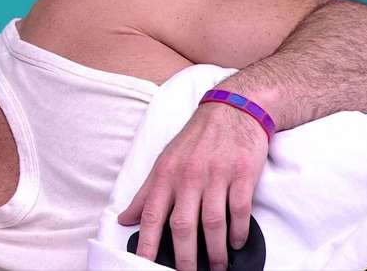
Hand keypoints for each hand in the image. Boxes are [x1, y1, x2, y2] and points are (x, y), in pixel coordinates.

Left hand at [118, 103, 267, 270]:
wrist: (233, 110)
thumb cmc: (195, 140)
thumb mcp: (164, 162)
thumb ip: (145, 193)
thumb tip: (124, 219)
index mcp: (166, 174)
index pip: (151, 214)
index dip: (146, 242)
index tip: (144, 264)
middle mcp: (188, 176)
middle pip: (182, 225)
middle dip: (184, 257)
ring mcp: (216, 175)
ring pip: (212, 222)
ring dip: (215, 251)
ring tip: (217, 266)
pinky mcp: (242, 174)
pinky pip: (239, 210)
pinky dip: (238, 231)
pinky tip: (236, 243)